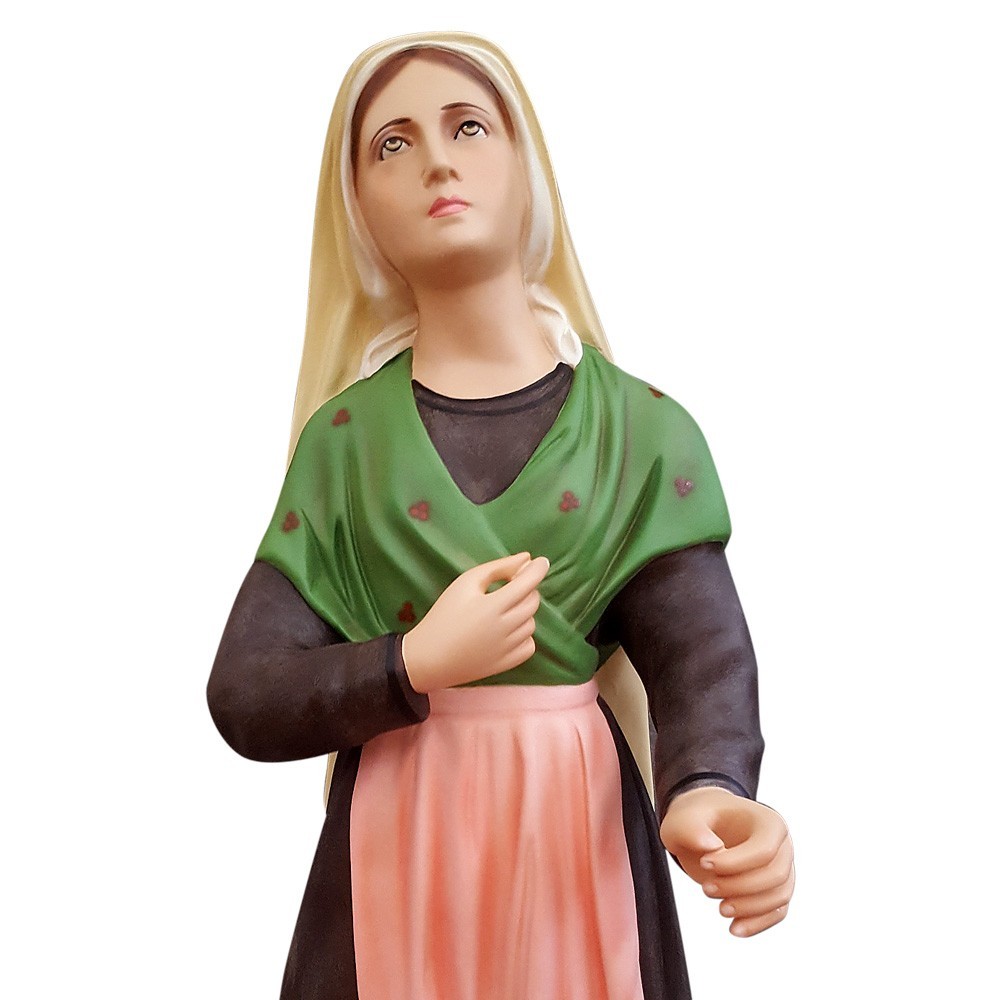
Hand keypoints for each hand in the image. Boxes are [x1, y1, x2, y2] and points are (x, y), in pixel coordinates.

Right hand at [401, 552, 548, 691]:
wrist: (429, 657)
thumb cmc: (444, 614)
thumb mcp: (465, 583)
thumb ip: (498, 568)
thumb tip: (526, 558)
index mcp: (492, 606)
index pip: (527, 583)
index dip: (538, 569)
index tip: (541, 561)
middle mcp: (504, 629)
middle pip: (532, 602)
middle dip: (527, 590)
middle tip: (511, 586)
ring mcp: (507, 649)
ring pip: (532, 624)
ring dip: (523, 612)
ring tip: (502, 610)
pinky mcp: (506, 665)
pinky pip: (529, 646)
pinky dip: (523, 635)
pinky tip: (507, 631)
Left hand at [660, 786, 793, 937]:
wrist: (702, 827)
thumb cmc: (696, 819)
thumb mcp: (684, 818)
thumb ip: (691, 829)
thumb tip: (711, 847)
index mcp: (767, 821)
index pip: (763, 849)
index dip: (735, 863)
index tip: (704, 864)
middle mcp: (782, 844)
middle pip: (775, 875)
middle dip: (740, 887)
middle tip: (706, 890)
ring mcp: (782, 868)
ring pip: (778, 896)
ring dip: (749, 908)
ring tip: (720, 909)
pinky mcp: (775, 889)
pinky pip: (777, 912)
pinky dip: (757, 924)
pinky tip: (734, 929)